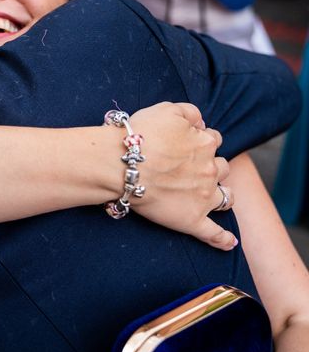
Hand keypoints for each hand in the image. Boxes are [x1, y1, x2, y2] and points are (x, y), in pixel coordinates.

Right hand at [125, 102, 236, 250]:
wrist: (122, 164)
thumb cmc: (140, 135)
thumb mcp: (166, 109)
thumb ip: (190, 111)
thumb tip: (201, 122)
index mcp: (204, 143)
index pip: (212, 139)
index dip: (201, 141)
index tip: (187, 144)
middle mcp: (209, 169)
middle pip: (221, 167)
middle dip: (212, 167)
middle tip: (192, 169)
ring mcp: (203, 196)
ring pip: (225, 197)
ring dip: (223, 196)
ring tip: (215, 197)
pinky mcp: (191, 220)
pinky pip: (213, 233)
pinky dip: (223, 239)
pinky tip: (229, 242)